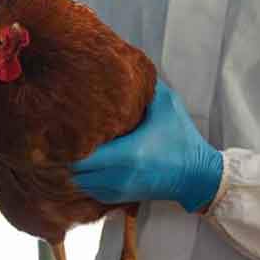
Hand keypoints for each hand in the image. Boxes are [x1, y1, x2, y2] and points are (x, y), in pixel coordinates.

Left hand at [72, 80, 222, 212]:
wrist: (197, 175)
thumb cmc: (181, 137)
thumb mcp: (167, 105)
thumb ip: (145, 85)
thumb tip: (124, 62)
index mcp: (128, 153)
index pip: (82, 154)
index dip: (69, 140)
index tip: (65, 123)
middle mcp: (120, 175)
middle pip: (75, 171)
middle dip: (66, 153)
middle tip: (62, 133)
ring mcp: (119, 190)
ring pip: (80, 183)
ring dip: (75, 167)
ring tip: (72, 146)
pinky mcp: (121, 197)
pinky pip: (91, 190)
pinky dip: (86, 178)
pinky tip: (88, 161)